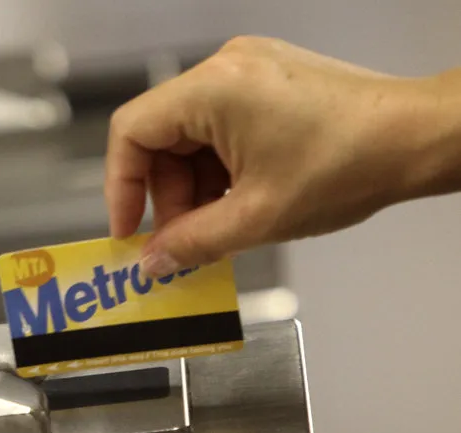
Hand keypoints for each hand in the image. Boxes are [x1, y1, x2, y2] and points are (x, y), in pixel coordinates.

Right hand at [105, 36, 433, 275]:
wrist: (412, 139)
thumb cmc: (347, 165)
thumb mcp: (257, 217)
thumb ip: (194, 244)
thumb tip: (154, 262)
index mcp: (213, 89)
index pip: (132, 131)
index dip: (121, 186)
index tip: (129, 230)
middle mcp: (225, 69)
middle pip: (163, 139)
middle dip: (167, 198)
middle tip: (182, 244)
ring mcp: (247, 73)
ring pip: (192, 139)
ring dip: (195, 190)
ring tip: (217, 230)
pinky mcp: (266, 86)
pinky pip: (221, 132)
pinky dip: (219, 173)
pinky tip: (236, 204)